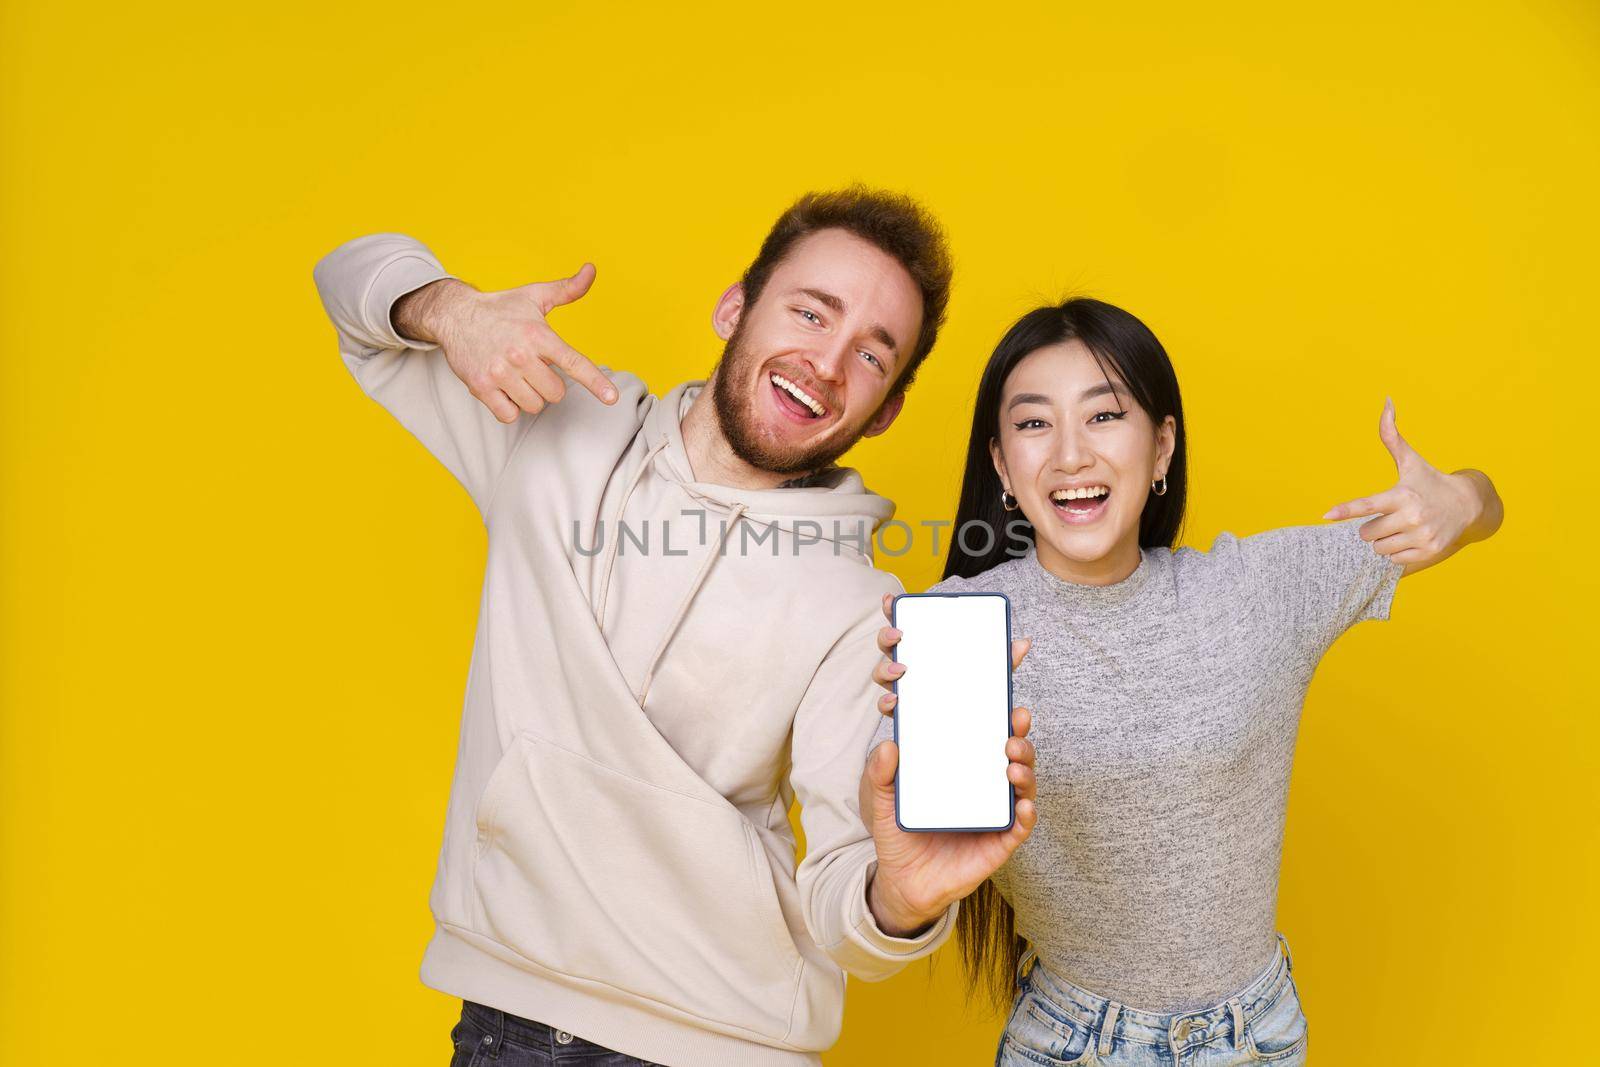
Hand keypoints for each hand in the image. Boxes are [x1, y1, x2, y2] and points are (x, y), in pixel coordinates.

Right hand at [396, 266, 617, 421]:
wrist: (455, 315)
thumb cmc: (501, 308)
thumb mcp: (535, 296)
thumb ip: (567, 289)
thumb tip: (591, 269)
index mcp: (538, 334)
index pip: (573, 362)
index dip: (595, 381)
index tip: (611, 398)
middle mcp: (520, 354)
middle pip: (556, 393)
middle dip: (549, 384)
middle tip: (533, 366)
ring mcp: (499, 372)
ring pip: (534, 406)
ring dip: (530, 396)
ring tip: (517, 375)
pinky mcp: (481, 387)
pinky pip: (509, 415)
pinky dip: (509, 407)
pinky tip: (503, 388)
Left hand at [859, 593, 1036, 936]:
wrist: (901, 882)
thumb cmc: (896, 830)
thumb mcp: (876, 796)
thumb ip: (877, 771)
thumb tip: (889, 743)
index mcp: (957, 759)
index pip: (981, 721)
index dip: (998, 692)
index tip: (1013, 658)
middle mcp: (981, 778)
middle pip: (1010, 745)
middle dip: (1018, 728)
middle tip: (1015, 715)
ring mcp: (993, 807)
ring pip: (1022, 779)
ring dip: (1025, 765)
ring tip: (1012, 760)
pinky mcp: (999, 840)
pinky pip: (1019, 825)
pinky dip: (1024, 815)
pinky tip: (1021, 807)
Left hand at [1321, 398, 1492, 572]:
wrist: (1468, 504)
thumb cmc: (1430, 481)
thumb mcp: (1411, 460)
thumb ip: (1391, 436)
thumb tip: (1386, 400)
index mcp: (1402, 494)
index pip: (1368, 504)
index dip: (1346, 509)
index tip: (1326, 515)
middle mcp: (1412, 516)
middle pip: (1367, 533)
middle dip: (1372, 527)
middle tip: (1390, 516)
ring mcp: (1422, 535)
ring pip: (1379, 549)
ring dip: (1384, 541)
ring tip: (1401, 527)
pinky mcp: (1429, 551)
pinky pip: (1395, 560)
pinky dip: (1398, 552)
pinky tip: (1411, 538)